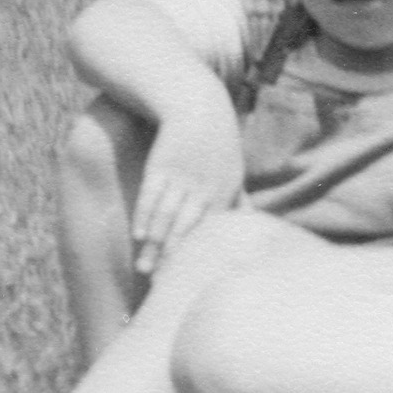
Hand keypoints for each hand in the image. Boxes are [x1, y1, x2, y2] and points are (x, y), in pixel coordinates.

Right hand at [129, 114, 244, 275]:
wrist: (197, 105)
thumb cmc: (217, 143)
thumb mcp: (233, 171)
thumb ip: (238, 200)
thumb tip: (252, 225)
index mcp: (225, 192)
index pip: (210, 232)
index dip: (198, 257)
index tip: (189, 282)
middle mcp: (205, 188)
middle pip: (187, 230)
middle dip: (173, 260)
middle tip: (161, 287)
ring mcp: (182, 176)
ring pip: (167, 217)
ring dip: (155, 245)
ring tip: (145, 269)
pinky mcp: (161, 165)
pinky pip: (152, 195)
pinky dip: (145, 215)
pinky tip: (139, 235)